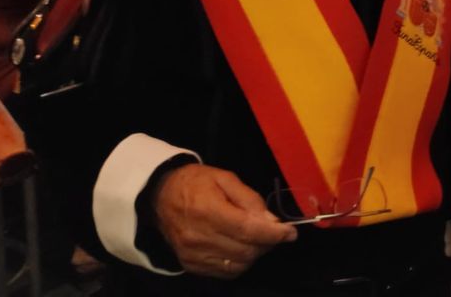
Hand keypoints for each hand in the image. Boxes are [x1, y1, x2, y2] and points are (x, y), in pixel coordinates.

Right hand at [152, 164, 296, 278]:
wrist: (159, 196)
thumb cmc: (195, 182)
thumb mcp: (224, 178)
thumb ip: (250, 199)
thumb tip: (272, 221)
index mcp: (208, 210)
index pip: (248, 230)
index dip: (274, 234)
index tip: (291, 233)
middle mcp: (199, 237)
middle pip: (246, 250)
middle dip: (267, 243)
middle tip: (273, 231)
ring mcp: (193, 255)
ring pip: (238, 265)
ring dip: (255, 254)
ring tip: (257, 238)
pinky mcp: (190, 265)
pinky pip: (224, 272)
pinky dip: (239, 263)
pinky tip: (241, 248)